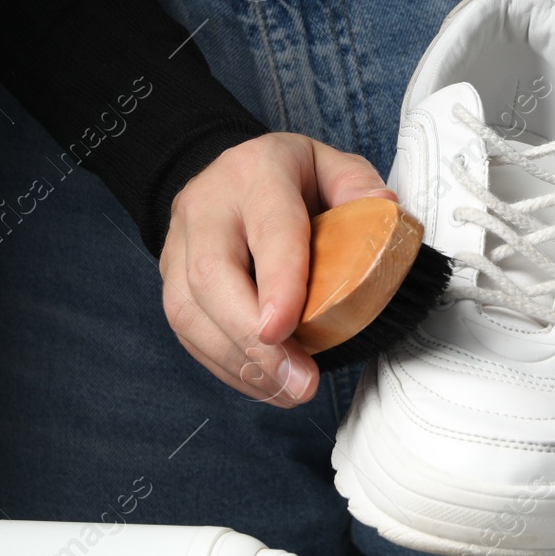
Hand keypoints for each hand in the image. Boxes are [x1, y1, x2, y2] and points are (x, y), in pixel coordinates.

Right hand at [159, 133, 396, 406]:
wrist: (226, 175)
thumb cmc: (287, 178)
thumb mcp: (332, 164)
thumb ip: (359, 186)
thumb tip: (384, 212)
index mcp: (257, 172)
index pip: (268, 228)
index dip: (275, 281)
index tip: (284, 330)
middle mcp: (207, 206)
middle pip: (211, 276)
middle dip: (250, 338)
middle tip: (296, 381)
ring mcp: (180, 244)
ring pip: (188, 310)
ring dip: (238, 361)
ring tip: (286, 391)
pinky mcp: (170, 279)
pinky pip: (186, 331)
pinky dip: (225, 365)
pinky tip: (262, 384)